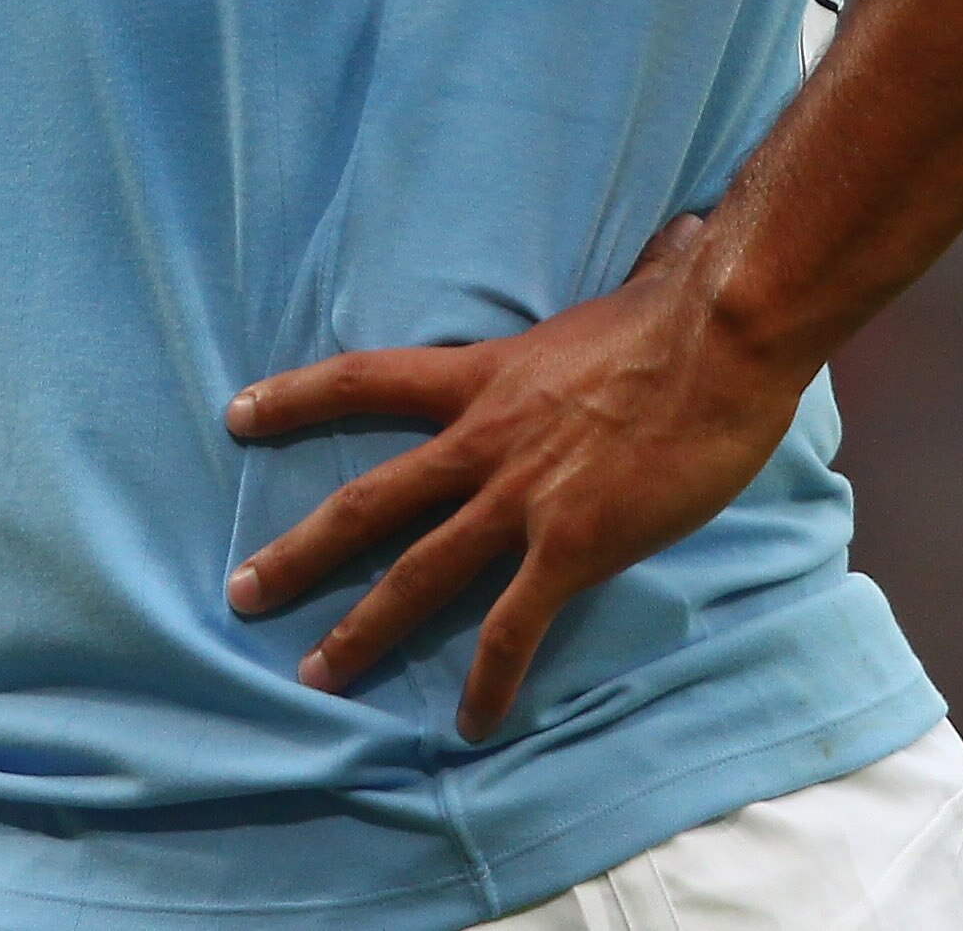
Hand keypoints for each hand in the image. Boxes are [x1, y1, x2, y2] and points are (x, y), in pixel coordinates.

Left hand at [224, 217, 807, 739]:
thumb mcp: (634, 290)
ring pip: (418, 573)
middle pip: (368, 499)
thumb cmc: (685, 311)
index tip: (238, 414)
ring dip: (362, 630)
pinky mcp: (572, 546)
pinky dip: (488, 681)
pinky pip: (515, 628)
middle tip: (242, 590)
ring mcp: (523, 497)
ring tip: (314, 676)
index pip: (365, 378)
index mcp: (486, 375)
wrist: (724, 340)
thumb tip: (676, 238)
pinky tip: (470, 724)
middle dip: (299, 551)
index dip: (296, 396)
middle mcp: (484, 438)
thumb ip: (636, 274)